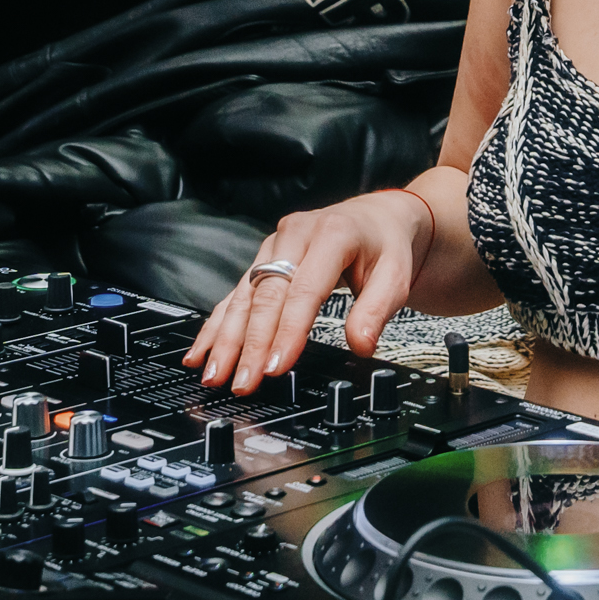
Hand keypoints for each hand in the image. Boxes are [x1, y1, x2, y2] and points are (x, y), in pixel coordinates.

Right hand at [185, 189, 431, 393]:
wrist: (378, 218)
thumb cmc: (385, 245)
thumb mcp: (396, 274)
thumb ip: (377, 309)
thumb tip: (361, 345)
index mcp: (331, 234)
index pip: (303, 289)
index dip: (287, 331)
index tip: (275, 366)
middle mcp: (294, 235)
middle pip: (266, 295)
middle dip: (250, 343)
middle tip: (242, 381)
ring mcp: (274, 247)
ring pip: (244, 295)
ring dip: (226, 338)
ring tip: (214, 373)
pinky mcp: (263, 260)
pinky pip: (236, 293)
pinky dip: (218, 324)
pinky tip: (202, 350)